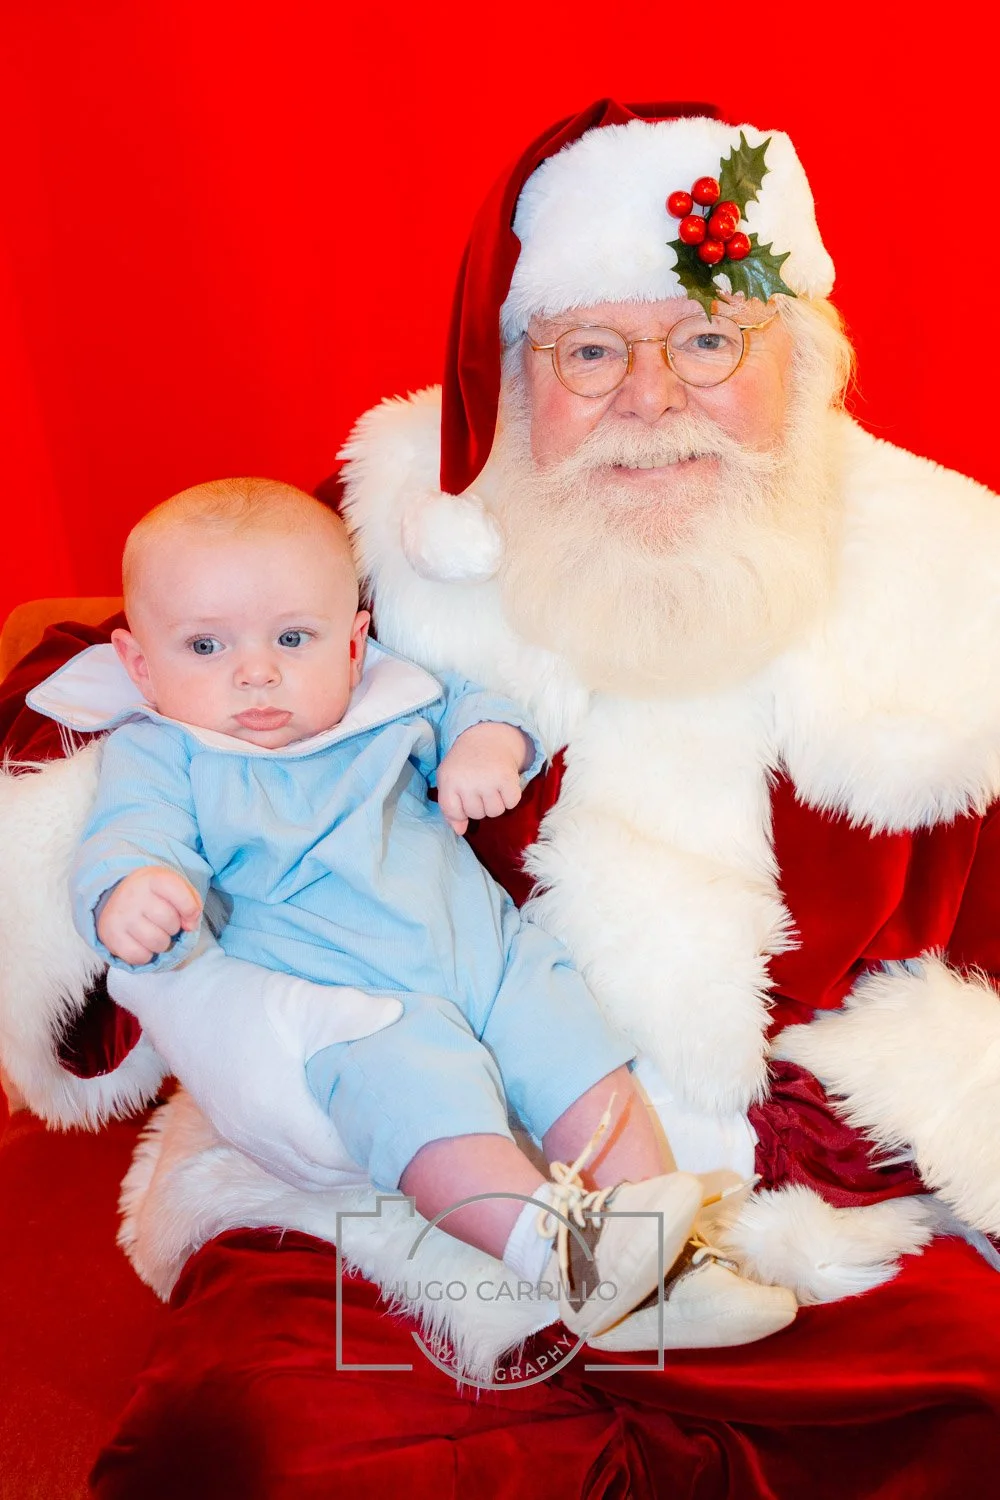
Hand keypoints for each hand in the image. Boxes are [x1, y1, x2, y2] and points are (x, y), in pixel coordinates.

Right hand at [97, 865, 201, 964]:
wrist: (119, 899)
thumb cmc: (155, 897)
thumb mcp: (176, 889)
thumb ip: (192, 903)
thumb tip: (189, 926)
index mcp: (153, 879)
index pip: (180, 895)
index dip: (190, 909)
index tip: (189, 914)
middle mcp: (134, 895)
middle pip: (170, 922)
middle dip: (174, 927)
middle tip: (164, 923)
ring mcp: (120, 915)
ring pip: (157, 942)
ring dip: (162, 943)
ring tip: (154, 933)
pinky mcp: (110, 935)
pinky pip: (139, 956)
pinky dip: (146, 955)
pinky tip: (142, 943)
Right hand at [107, 931, 402, 1189]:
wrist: (174, 997)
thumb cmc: (236, 996)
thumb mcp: (294, 997)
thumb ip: (347, 1011)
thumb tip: (395, 1014)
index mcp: (274, 1107)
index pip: (330, 1154)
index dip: (365, 1154)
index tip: (395, 1140)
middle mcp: (254, 1131)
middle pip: (316, 1173)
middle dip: (356, 1168)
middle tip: (392, 1150)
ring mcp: (239, 1134)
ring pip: (295, 1173)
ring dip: (331, 1171)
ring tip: (366, 1152)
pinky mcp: (230, 1128)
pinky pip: (276, 1164)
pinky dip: (306, 1165)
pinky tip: (325, 1146)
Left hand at [436, 721, 531, 835]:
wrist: (487, 738)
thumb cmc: (465, 765)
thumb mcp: (449, 781)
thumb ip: (450, 808)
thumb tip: (460, 831)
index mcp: (449, 780)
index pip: (453, 812)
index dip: (460, 811)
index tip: (463, 798)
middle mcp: (467, 781)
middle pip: (476, 814)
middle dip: (479, 805)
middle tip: (479, 786)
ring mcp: (488, 780)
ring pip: (495, 812)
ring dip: (495, 803)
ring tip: (491, 786)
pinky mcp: (507, 778)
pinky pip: (511, 803)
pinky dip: (510, 797)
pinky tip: (503, 785)